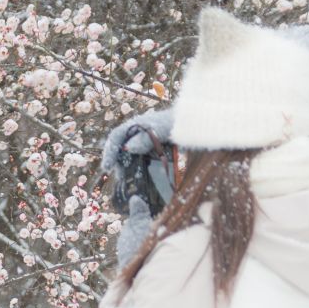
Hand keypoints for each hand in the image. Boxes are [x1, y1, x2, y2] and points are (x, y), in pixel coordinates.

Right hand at [100, 107, 175, 224]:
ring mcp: (147, 144)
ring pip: (130, 158)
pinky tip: (140, 183)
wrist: (201, 124)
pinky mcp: (155, 153)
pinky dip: (138, 173)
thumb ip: (147, 137)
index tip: (107, 168)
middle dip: (117, 164)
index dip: (109, 151)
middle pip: (121, 149)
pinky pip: (141, 163)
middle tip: (120, 179)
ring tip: (129, 183)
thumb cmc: (184, 123)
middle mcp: (139, 134)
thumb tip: (127, 148)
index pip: (117, 136)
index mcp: (139, 125)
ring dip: (127, 171)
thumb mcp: (166, 129)